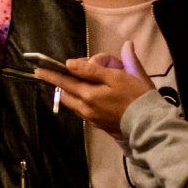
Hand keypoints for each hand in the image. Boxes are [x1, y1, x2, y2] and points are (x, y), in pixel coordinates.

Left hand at [35, 42, 152, 137]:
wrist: (149, 124)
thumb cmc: (135, 96)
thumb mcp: (117, 77)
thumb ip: (93, 69)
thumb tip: (70, 62)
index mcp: (88, 94)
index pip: (64, 81)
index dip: (50, 74)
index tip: (38, 68)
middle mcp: (85, 107)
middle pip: (66, 93)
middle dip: (62, 82)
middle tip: (66, 73)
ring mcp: (91, 118)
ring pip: (73, 103)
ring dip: (71, 92)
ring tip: (77, 84)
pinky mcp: (99, 125)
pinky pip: (82, 111)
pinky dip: (80, 101)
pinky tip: (89, 97)